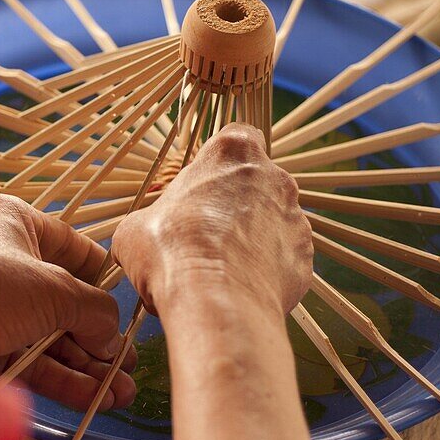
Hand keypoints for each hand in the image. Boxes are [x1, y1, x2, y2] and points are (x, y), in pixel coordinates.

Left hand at [0, 194, 135, 410]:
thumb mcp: (54, 290)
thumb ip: (94, 310)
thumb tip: (114, 337)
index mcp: (14, 222)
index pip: (73, 246)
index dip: (104, 277)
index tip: (130, 305)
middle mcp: (4, 260)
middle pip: (65, 299)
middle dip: (100, 334)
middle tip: (129, 360)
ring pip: (52, 335)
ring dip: (88, 364)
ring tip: (123, 391)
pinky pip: (35, 360)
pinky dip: (66, 378)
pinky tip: (98, 397)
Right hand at [111, 123, 311, 317]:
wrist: (216, 303)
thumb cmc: (172, 253)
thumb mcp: (134, 228)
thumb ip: (150, 218)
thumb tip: (142, 235)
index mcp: (232, 153)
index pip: (238, 136)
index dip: (220, 161)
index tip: (203, 183)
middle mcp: (274, 177)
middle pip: (256, 182)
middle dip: (233, 204)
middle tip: (203, 232)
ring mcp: (296, 218)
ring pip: (272, 221)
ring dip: (250, 237)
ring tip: (219, 267)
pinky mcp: (305, 257)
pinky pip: (283, 258)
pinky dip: (264, 269)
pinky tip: (238, 285)